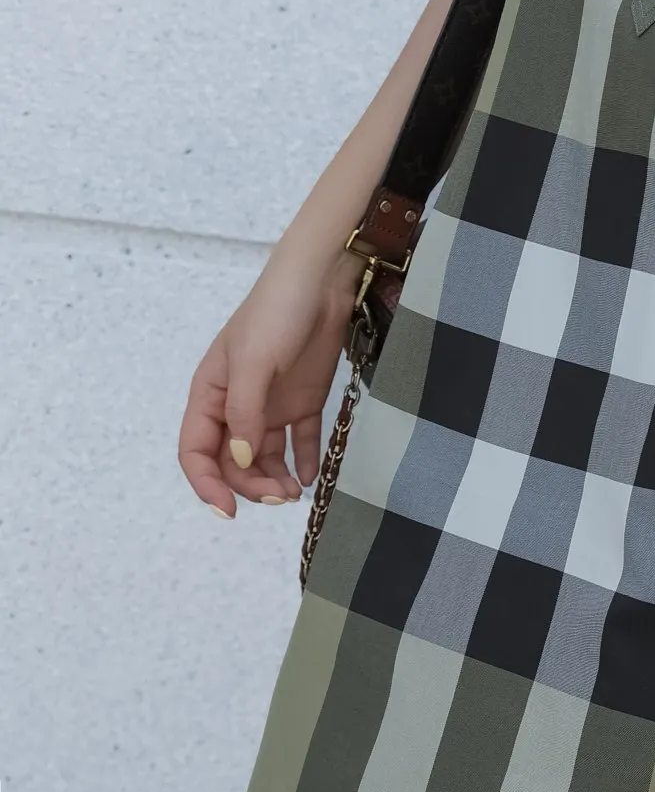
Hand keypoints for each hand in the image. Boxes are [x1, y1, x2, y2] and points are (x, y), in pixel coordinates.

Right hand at [177, 242, 357, 518]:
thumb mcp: (254, 362)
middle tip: (280, 496)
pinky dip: (303, 460)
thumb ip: (244, 413)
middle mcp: (236, 405)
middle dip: (250, 485)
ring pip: (263, 457)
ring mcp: (270, 405)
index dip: (207, 484)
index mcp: (210, 394)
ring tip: (295, 492)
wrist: (322, 281)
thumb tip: (239, 460)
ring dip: (275, 479)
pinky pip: (298, 441)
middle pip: (232, 461)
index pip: (196, 451)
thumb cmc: (276, 313)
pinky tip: (311, 475)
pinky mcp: (302, 400)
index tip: (228, 510)